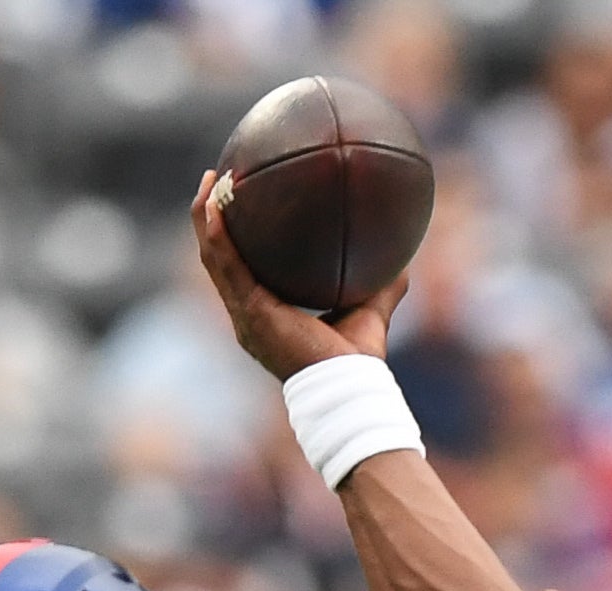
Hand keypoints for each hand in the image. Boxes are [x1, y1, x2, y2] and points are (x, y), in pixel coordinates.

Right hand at [189, 168, 407, 380]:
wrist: (348, 388)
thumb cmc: (359, 362)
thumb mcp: (371, 311)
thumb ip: (383, 284)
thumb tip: (405, 254)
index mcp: (267, 315)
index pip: (243, 272)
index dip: (236, 240)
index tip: (240, 206)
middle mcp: (247, 315)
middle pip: (219, 259)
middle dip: (212, 219)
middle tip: (217, 182)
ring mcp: (244, 315)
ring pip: (213, 257)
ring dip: (205, 217)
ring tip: (210, 181)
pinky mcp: (250, 312)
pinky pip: (225, 265)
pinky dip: (217, 234)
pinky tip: (215, 205)